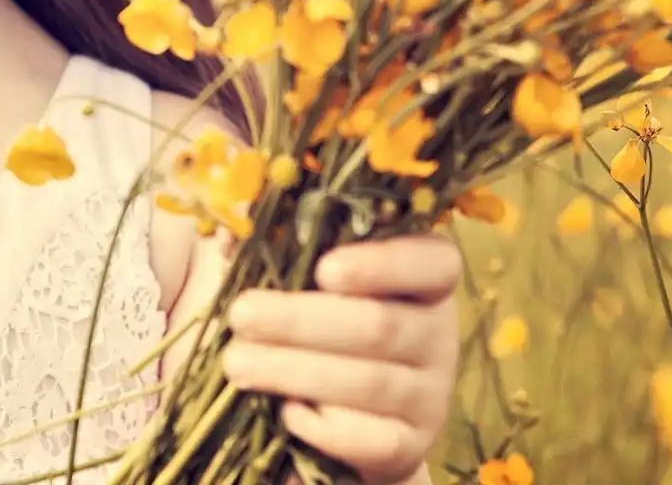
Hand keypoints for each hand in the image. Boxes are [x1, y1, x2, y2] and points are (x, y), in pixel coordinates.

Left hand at [219, 234, 460, 484]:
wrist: (343, 409)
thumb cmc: (318, 319)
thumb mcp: (308, 276)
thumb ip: (282, 245)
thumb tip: (232, 226)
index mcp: (424, 278)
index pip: (433, 262)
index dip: (383, 264)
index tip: (324, 268)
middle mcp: (438, 334)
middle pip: (381, 325)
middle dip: (301, 320)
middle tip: (241, 315)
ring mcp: (430, 394)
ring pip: (369, 382)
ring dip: (295, 370)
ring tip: (237, 362)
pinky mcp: (410, 444)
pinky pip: (372, 439)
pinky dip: (324, 427)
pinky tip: (285, 411)